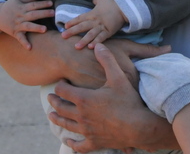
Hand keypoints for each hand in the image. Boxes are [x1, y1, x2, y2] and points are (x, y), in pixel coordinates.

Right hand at [0, 0, 53, 48]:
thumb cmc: (10, 7)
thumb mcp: (17, 0)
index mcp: (22, 7)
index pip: (33, 5)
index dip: (42, 4)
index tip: (51, 3)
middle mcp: (20, 16)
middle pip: (33, 15)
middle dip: (43, 14)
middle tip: (53, 13)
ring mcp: (18, 25)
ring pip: (28, 26)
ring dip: (36, 28)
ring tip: (45, 29)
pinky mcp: (15, 33)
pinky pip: (20, 38)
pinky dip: (24, 43)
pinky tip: (29, 48)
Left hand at [47, 43, 173, 152]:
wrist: (139, 127)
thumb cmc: (128, 101)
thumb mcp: (118, 77)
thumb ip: (107, 60)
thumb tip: (98, 45)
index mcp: (83, 99)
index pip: (63, 90)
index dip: (60, 85)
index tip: (61, 81)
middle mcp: (81, 115)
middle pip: (60, 108)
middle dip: (54, 101)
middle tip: (50, 97)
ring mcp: (86, 130)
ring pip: (65, 125)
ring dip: (57, 119)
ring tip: (52, 115)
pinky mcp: (94, 142)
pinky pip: (78, 146)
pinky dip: (72, 143)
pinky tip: (69, 141)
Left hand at [62, 0, 125, 48]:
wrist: (124, 7)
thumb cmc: (112, 3)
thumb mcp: (102, 0)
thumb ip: (96, 1)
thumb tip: (93, 0)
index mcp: (92, 13)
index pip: (80, 18)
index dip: (72, 22)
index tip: (64, 26)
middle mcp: (95, 20)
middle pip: (82, 26)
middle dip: (72, 31)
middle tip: (63, 36)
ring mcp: (102, 26)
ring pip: (90, 34)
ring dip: (83, 40)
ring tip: (76, 47)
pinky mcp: (109, 31)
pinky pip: (101, 38)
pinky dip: (96, 42)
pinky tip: (91, 47)